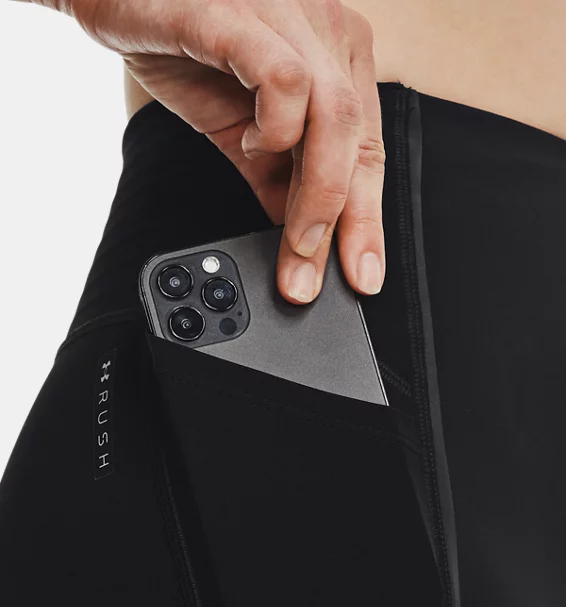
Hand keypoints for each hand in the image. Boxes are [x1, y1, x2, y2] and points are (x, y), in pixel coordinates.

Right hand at [46, 0, 385, 303]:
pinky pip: (286, 82)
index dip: (367, 220)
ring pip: (337, 121)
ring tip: (293, 241)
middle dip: (345, 226)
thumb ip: (275, 177)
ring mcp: (290, 21)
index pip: (369, 152)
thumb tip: (298, 234)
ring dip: (317, 197)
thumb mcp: (241, 128)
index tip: (359, 274)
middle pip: (362, 144)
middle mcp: (325, 35)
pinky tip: (253, 146)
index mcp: (335, 61)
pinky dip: (277, 129)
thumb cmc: (185, 47)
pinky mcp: (244, 18)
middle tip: (314, 279)